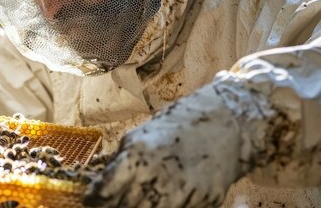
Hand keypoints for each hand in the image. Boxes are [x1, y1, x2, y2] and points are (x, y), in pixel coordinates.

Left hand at [84, 84, 246, 207]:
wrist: (228, 121)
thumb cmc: (178, 125)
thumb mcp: (141, 135)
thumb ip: (121, 161)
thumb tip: (99, 185)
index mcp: (138, 155)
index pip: (105, 191)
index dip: (96, 198)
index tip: (92, 199)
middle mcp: (159, 175)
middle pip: (124, 207)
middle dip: (115, 205)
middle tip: (113, 202)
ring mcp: (183, 192)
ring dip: (139, 207)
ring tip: (140, 198)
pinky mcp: (204, 201)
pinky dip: (167, 207)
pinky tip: (162, 199)